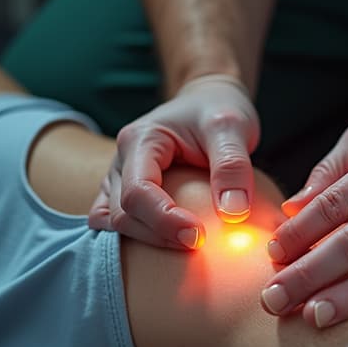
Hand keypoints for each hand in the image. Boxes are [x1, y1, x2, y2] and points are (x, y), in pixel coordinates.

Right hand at [88, 74, 259, 248]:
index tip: (199, 237)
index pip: (137, 192)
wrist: (208, 101)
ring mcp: (118, 178)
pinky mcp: (126, 192)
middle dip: (158, 236)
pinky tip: (166, 244)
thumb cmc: (219, 109)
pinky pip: (115, 224)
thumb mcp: (232, 127)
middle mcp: (121, 160)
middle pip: (122, 213)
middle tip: (200, 245)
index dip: (164, 221)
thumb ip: (232, 166)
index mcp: (140, 140)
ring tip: (187, 245)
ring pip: (115, 223)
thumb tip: (232, 214)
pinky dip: (135, 239)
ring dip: (148, 241)